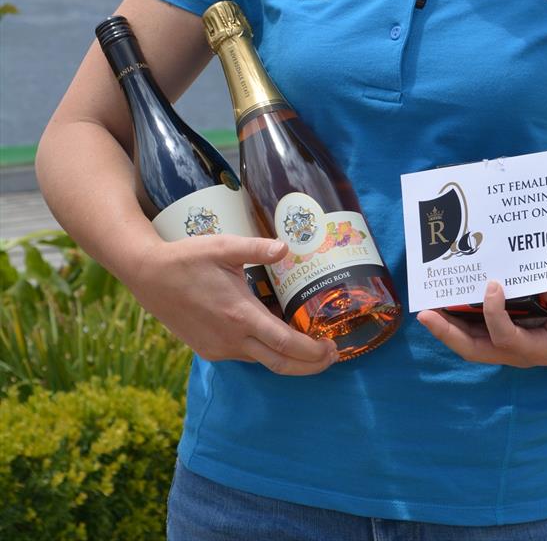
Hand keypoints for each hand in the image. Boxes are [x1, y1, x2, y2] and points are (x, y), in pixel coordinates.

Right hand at [126, 233, 338, 375]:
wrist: (148, 276)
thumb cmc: (187, 258)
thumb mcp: (224, 246)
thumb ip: (257, 248)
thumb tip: (286, 248)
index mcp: (239, 315)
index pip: (285, 344)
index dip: (312, 352)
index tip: (332, 348)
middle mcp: (231, 339)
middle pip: (279, 364)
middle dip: (310, 365)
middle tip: (332, 356)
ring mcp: (218, 348)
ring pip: (262, 361)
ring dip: (289, 359)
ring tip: (310, 346)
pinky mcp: (208, 349)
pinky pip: (245, 355)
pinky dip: (266, 352)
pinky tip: (276, 337)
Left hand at [417, 281, 546, 368]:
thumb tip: (533, 273)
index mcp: (536, 349)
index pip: (505, 336)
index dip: (493, 312)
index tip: (493, 283)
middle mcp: (517, 351)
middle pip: (474, 348)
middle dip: (448, 332)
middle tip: (425, 313)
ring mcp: (510, 345)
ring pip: (471, 341)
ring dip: (448, 325)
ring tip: (427, 305)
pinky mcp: (509, 333)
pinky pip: (478, 329)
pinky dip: (461, 317)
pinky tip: (450, 298)